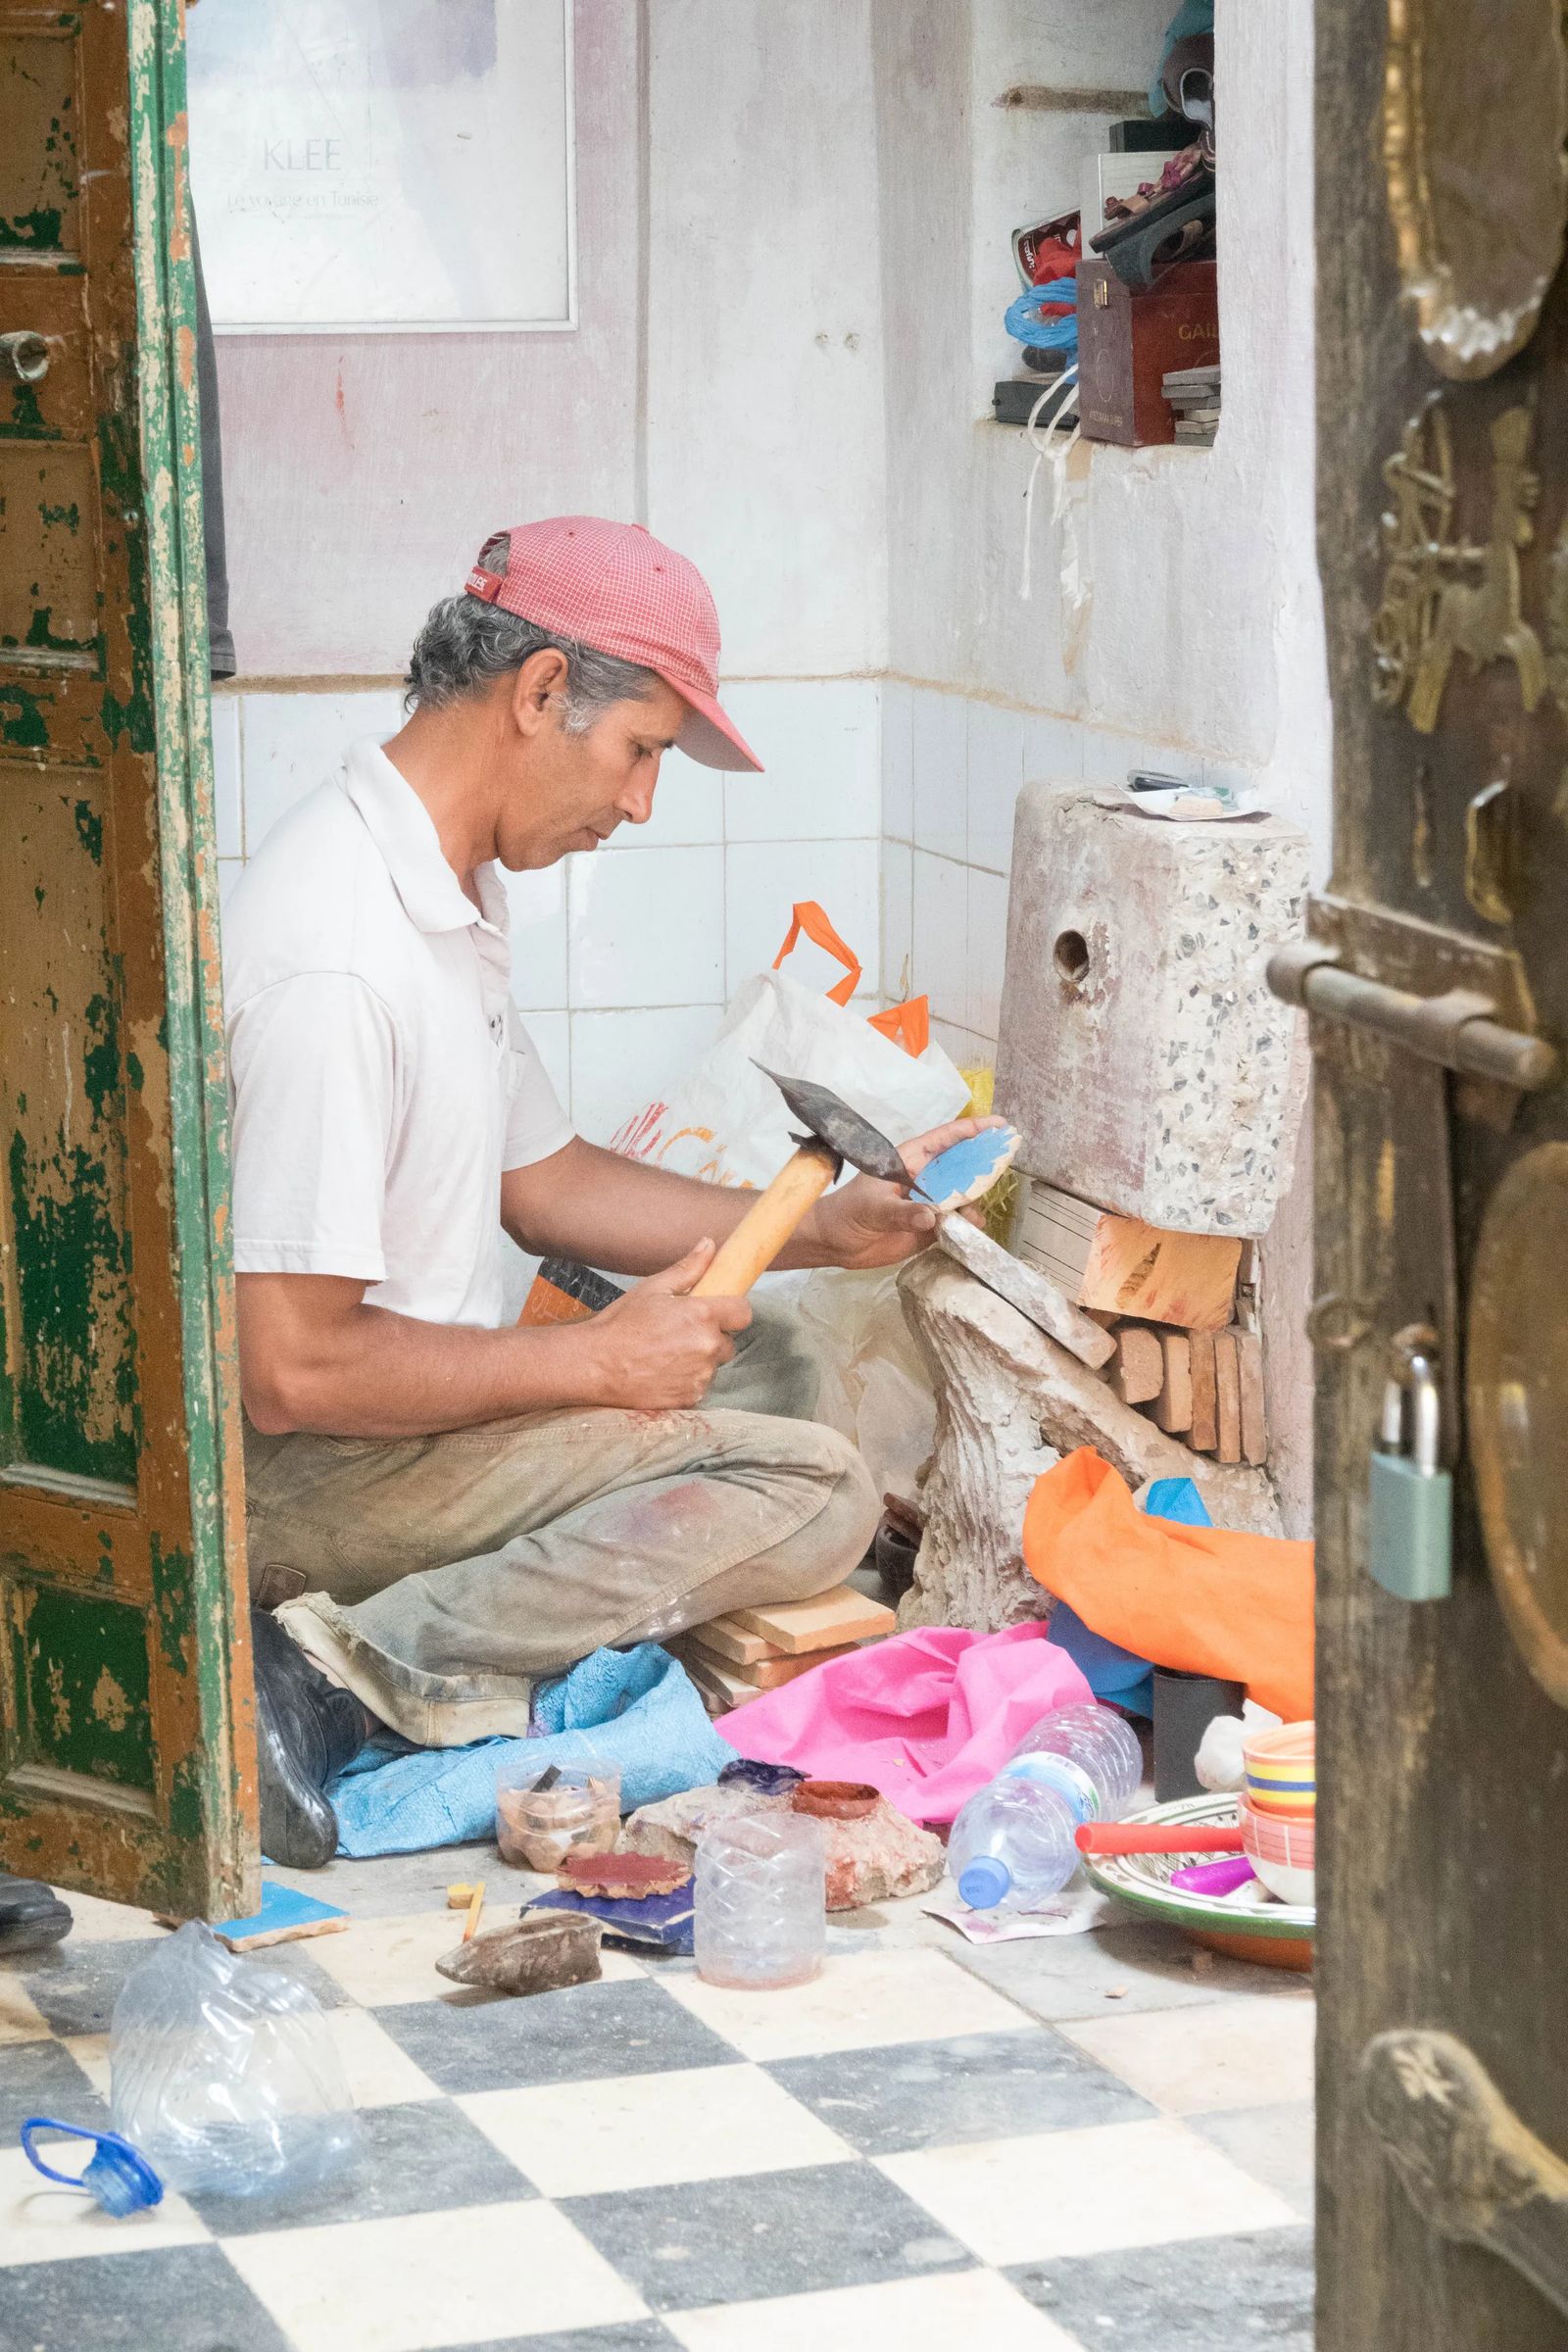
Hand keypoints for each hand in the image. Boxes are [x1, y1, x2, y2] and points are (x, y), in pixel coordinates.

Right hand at [578, 1238, 750, 1408]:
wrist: (594, 1364)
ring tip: (666, 1355)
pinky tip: (662, 1372)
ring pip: (713, 1366)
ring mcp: (700, 1375)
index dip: (732, 1311)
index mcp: (702, 1315)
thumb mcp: (652, 1289)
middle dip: (711, 1337)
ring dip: (699, 1361)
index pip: (743, 1313)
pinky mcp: (690, 1398)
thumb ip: (688, 1269)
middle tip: (681, 1334)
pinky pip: (699, 1386)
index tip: (717, 1312)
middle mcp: (707, 1347)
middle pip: (728, 1342)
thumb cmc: (620, 1324)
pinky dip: (687, 1381)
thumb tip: (709, 1245)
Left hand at [807, 1115, 1007, 1270]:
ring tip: (975, 1216)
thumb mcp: (872, 1208)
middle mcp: (924, 1178)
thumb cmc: (847, 1213)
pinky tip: (970, 1232)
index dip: (972, 1130)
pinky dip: (966, 1227)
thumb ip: (902, 1212)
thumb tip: (934, 1217)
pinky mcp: (929, 1227)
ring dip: (973, 1203)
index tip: (999, 1125)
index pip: (945, 1139)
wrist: (834, 1244)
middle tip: (1008, 1161)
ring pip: (961, 1197)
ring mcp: (928, 1202)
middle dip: (984, 1162)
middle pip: (961, 1165)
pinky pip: (955, 1224)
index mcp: (909, 1160)